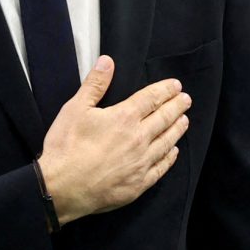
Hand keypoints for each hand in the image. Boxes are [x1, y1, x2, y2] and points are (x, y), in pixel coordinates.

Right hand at [37, 55, 190, 225]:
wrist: (63, 187)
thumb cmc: (66, 146)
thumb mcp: (75, 109)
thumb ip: (94, 84)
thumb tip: (107, 62)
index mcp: (124, 118)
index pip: (151, 99)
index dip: (165, 90)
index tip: (176, 85)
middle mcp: (138, 139)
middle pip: (164, 119)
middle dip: (177, 107)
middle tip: (186, 100)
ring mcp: (140, 163)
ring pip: (166, 142)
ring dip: (177, 130)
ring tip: (185, 121)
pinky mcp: (138, 184)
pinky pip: (161, 167)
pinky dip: (170, 157)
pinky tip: (173, 151)